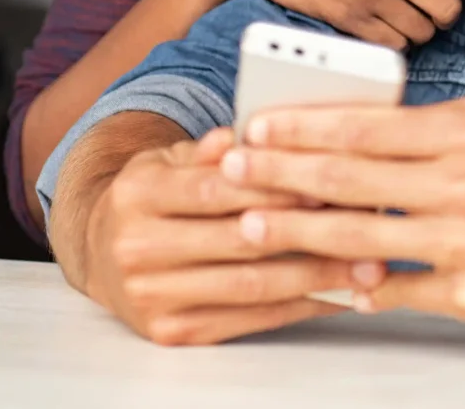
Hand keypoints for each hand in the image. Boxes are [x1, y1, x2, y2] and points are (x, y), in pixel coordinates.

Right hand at [79, 126, 385, 344]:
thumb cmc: (153, 197)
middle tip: (365, 224)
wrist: (97, 251)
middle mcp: (137, 247)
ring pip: (250, 286)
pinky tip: (334, 294)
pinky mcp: (170, 331)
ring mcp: (151, 295)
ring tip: (366, 266)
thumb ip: (212, 148)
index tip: (330, 181)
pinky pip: (248, 320)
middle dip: (308, 232)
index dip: (276, 186)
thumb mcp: (170, 159)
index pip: (216, 189)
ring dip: (316, 277)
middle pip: (239, 240)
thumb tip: (249, 133)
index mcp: (139, 193)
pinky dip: (297, 307)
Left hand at [221, 87, 464, 335]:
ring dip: (297, 231)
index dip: (302, 126)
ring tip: (253, 223)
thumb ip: (443, 115)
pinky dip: (354, 285)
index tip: (257, 126)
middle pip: (349, 179)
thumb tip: (376, 118)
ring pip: (361, 237)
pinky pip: (398, 291)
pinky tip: (318, 278)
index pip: (366, 125)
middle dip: (279, 174)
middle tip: (230, 170)